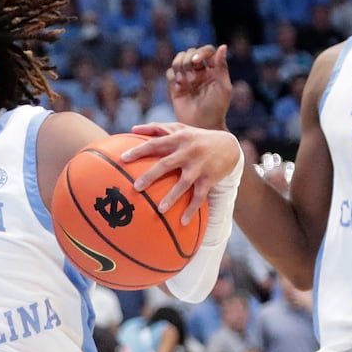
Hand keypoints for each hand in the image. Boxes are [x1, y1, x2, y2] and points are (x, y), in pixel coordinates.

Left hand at [120, 122, 242, 224]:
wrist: (229, 146)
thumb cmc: (196, 138)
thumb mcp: (180, 129)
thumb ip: (157, 128)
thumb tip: (132, 128)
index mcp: (178, 139)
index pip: (155, 144)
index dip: (139, 151)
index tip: (123, 159)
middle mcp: (188, 151)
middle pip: (166, 164)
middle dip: (151, 175)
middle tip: (136, 187)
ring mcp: (199, 166)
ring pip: (184, 183)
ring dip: (172, 197)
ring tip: (160, 210)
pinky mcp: (210, 178)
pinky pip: (199, 196)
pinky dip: (192, 209)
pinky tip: (183, 223)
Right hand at [165, 44, 230, 128]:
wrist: (201, 126)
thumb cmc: (216, 109)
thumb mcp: (223, 87)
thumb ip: (222, 67)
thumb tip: (223, 46)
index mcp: (213, 70)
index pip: (207, 50)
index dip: (201, 52)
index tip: (196, 62)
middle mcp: (200, 71)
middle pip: (190, 52)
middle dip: (187, 60)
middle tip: (192, 78)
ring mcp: (187, 78)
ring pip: (178, 60)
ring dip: (179, 67)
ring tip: (184, 82)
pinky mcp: (175, 86)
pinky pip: (169, 72)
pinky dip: (172, 77)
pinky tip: (179, 88)